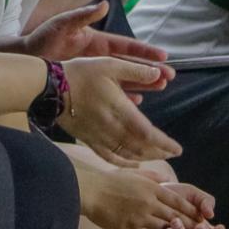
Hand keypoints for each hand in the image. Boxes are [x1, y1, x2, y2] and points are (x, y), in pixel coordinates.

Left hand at [25, 4, 171, 85]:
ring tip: (160, 88)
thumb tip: (104, 4)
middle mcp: (100, 57)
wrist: (26, 58)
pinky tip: (136, 103)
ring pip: (125, 79)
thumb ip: (83, 16)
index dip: (144, 51)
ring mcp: (96, 72)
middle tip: (169, 77)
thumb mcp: (62, 24)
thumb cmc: (42, 38)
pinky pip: (110, 92)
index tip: (163, 56)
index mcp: (97, 41)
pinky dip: (123, 97)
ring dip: (143, 83)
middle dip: (150, 70)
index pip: (126, 46)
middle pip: (131, 65)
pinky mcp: (89, 85)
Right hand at [57, 57, 181, 166]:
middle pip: (140, 148)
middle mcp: (111, 127)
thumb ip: (135, 71)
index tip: (177, 149)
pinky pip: (109, 157)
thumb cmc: (80, 73)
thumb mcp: (109, 64)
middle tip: (172, 154)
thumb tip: (158, 72)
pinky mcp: (88, 140)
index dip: (164, 144)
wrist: (50, 88)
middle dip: (159, 153)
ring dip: (145, 158)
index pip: (147, 134)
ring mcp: (99, 136)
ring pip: (127, 154)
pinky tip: (132, 164)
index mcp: (119, 109)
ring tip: (157, 157)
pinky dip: (123, 163)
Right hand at [81, 167, 226, 228]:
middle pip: (175, 215)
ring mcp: (141, 215)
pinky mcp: (131, 227)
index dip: (190, 210)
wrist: (91, 191)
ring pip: (166, 227)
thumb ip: (153, 177)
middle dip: (189, 224)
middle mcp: (150, 201)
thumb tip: (166, 179)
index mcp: (152, 188)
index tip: (199, 217)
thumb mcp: (135, 174)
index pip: (177, 200)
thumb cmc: (111, 182)